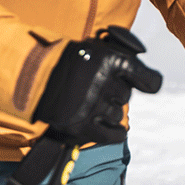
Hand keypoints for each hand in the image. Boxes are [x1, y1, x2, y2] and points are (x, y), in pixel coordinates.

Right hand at [33, 26, 161, 143]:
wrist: (34, 75)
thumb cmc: (69, 59)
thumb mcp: (97, 48)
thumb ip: (121, 58)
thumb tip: (149, 79)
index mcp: (110, 60)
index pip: (146, 78)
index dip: (150, 82)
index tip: (149, 85)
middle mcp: (103, 83)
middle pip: (126, 96)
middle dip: (116, 92)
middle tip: (100, 87)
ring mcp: (92, 106)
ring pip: (118, 114)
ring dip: (110, 110)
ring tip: (93, 102)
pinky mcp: (81, 126)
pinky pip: (110, 135)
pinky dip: (115, 133)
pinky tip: (115, 130)